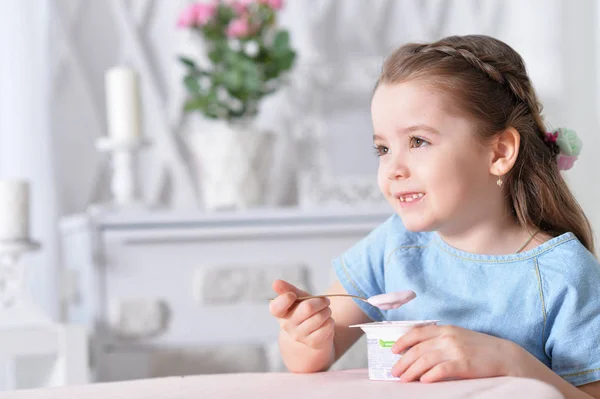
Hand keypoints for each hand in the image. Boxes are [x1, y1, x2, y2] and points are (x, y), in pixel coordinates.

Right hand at [269, 279, 334, 349]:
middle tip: (324, 301)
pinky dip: (330, 321)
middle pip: (308, 307)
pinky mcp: (313, 342)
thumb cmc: (304, 310)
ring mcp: (299, 336)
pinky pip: (327, 326)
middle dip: (320, 301)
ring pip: (320, 317)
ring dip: (327, 311)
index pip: (275, 308)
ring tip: (325, 312)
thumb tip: (275, 282)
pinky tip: (326, 322)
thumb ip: (287, 289)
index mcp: (280, 313)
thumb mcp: (298, 297)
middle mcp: (286, 325)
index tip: (292, 295)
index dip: (284, 299)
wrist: (314, 331)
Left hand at [391, 325, 515, 382]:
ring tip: (404, 379)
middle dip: (403, 361)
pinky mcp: (464, 364)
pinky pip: (441, 370)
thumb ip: (440, 340)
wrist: (505, 356)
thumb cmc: (480, 348)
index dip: (402, 341)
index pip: (417, 332)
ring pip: (425, 361)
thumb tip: (418, 352)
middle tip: (394, 372)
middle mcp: (448, 337)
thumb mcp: (458, 337)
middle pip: (418, 349)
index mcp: (445, 329)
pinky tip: (423, 381)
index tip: (393, 350)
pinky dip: (429, 376)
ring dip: (411, 371)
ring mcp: (456, 350)